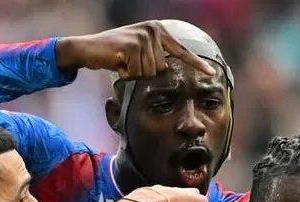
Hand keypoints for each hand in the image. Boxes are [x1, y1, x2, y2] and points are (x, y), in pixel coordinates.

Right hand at [56, 21, 215, 78]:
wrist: (88, 48)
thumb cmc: (114, 54)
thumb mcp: (139, 51)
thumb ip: (155, 55)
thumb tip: (169, 70)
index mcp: (158, 30)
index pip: (181, 51)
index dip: (196, 64)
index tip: (211, 73)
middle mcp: (153, 31)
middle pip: (161, 69)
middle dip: (144, 73)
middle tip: (129, 63)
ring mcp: (143, 37)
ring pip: (149, 73)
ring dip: (134, 73)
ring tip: (123, 62)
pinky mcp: (132, 46)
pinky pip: (136, 73)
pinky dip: (125, 73)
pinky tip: (117, 63)